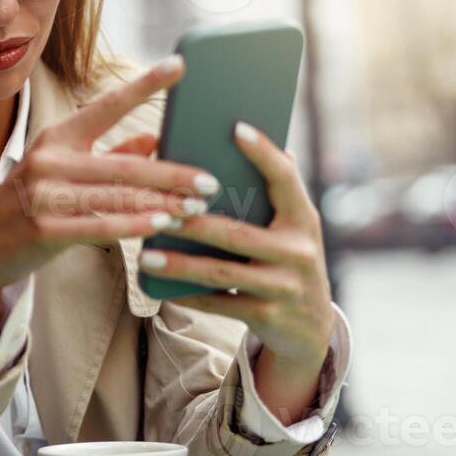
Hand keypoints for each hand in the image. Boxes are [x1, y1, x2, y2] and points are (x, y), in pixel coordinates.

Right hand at [0, 56, 219, 327]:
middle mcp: (49, 160)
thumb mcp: (64, 171)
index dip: (144, 85)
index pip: (108, 106)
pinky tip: (160, 225)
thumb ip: (109, 154)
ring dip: (161, 203)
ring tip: (195, 208)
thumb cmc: (31, 204)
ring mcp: (44, 194)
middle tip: (208, 181)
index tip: (179, 65)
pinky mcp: (44, 228)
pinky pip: (99, 226)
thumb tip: (153, 139)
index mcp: (57, 137)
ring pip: (117, 197)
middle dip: (172, 174)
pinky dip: (133, 226)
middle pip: (124, 165)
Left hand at [138, 121, 334, 423]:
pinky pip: (220, 304)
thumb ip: (275, 194)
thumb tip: (264, 141)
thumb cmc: (286, 262)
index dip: (263, 153)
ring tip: (145, 257)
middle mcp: (300, 251)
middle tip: (157, 212)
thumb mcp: (290, 229)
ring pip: (222, 271)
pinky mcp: (269, 316)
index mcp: (303, 219)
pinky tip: (159, 288)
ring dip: (180, 265)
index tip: (236, 127)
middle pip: (236, 233)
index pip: (285, 179)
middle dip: (192, 224)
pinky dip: (187, 296)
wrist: (311, 327)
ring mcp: (286, 286)